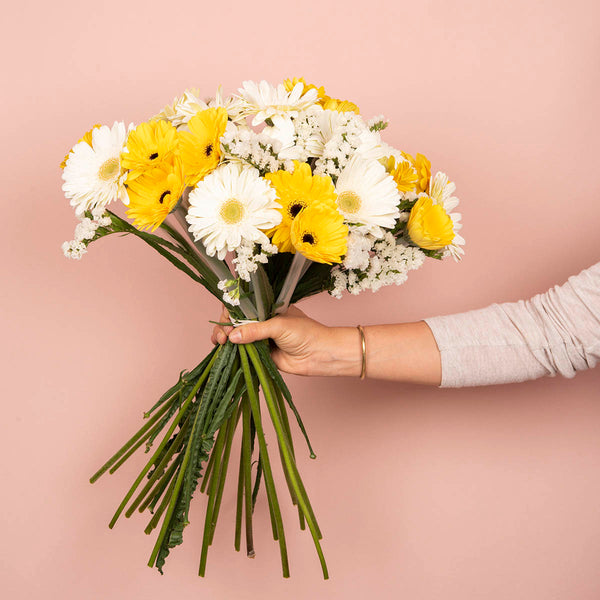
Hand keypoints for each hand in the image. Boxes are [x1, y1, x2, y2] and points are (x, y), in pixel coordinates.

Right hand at [211, 305, 361, 376]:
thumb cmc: (305, 333)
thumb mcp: (279, 326)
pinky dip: (231, 351)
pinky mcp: (260, 353)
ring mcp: (260, 337)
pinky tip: (222, 351)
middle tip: (222, 337)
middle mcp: (261, 321)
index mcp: (266, 307)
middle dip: (224, 326)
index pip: (242, 305)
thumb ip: (255, 330)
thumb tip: (232, 336)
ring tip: (220, 343)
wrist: (319, 355)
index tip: (225, 319)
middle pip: (235, 321)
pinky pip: (242, 351)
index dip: (230, 311)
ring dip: (224, 338)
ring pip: (236, 336)